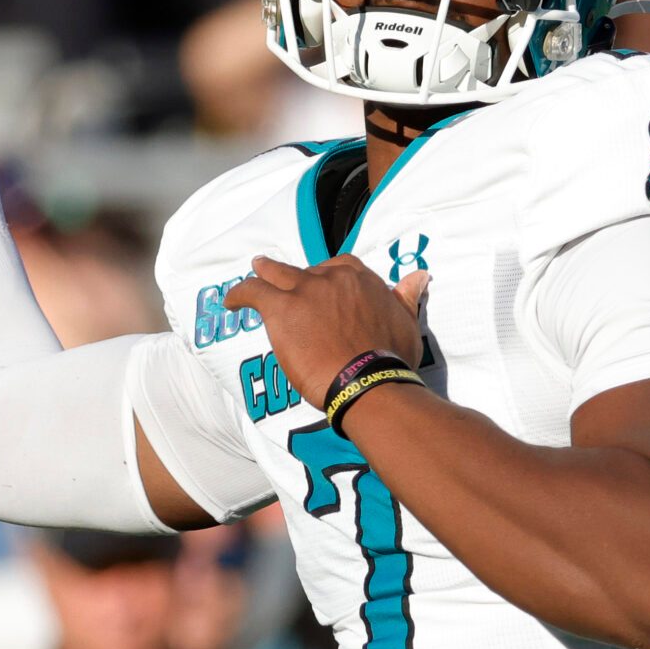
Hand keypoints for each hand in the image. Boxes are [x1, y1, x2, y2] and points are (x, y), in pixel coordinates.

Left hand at [222, 255, 427, 404]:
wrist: (368, 381)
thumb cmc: (391, 359)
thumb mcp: (406, 323)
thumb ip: (406, 297)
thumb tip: (419, 276)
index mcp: (361, 279)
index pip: (339, 267)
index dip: (328, 278)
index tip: (324, 290)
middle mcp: (332, 278)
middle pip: (306, 270)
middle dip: (296, 277)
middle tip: (286, 284)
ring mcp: (304, 291)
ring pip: (276, 273)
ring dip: (264, 272)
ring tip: (255, 273)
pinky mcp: (281, 309)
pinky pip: (252, 291)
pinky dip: (239, 294)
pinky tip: (230, 302)